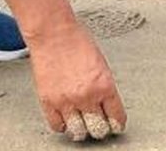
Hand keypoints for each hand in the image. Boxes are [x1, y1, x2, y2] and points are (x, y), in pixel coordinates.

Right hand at [28, 22, 126, 140]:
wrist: (53, 33)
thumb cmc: (77, 41)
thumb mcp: (102, 65)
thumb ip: (104, 87)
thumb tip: (106, 104)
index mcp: (105, 85)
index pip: (116, 117)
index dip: (117, 123)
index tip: (115, 124)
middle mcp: (87, 96)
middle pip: (98, 129)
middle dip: (100, 128)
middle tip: (98, 124)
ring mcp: (67, 101)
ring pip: (78, 132)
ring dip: (82, 129)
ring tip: (81, 122)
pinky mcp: (49, 102)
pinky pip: (57, 126)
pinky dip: (63, 125)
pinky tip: (65, 118)